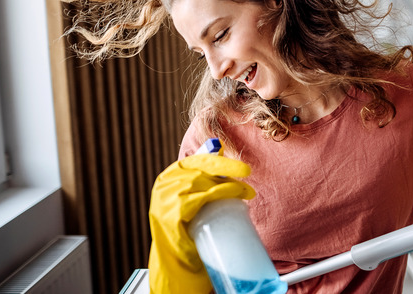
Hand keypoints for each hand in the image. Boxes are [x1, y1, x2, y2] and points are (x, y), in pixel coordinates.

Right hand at [148, 154, 255, 292]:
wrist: (178, 265)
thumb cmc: (191, 229)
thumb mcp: (197, 199)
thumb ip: (205, 177)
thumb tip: (219, 147)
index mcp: (170, 176)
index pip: (197, 158)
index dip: (220, 157)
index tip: (239, 162)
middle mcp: (165, 184)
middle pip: (200, 166)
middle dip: (227, 167)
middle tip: (247, 171)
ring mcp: (165, 199)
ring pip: (201, 180)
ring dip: (227, 183)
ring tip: (245, 191)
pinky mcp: (169, 214)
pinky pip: (198, 197)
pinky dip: (218, 192)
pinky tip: (233, 194)